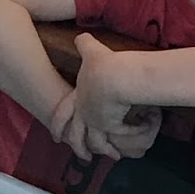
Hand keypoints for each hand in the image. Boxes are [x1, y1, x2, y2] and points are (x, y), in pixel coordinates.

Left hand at [51, 34, 160, 160]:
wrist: (113, 77)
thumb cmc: (102, 64)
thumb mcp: (92, 51)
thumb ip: (85, 45)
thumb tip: (81, 37)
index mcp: (78, 98)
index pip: (63, 114)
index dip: (58, 125)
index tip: (56, 136)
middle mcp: (84, 114)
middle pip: (76, 137)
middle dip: (79, 147)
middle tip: (83, 156)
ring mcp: (96, 123)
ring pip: (96, 143)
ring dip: (105, 150)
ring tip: (114, 156)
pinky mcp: (111, 128)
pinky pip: (121, 136)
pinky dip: (130, 136)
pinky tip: (137, 136)